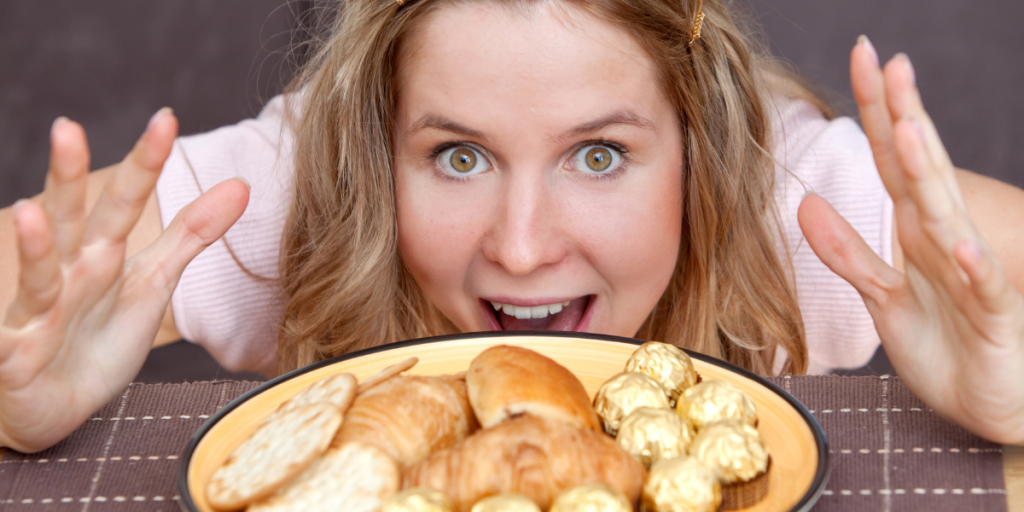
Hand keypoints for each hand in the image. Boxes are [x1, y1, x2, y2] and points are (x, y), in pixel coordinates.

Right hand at [0, 110, 248, 451]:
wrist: (55, 403)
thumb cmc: (98, 336)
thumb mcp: (153, 281)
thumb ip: (190, 234)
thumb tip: (242, 185)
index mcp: (102, 255)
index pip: (125, 201)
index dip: (144, 164)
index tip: (165, 119)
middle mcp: (68, 274)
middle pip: (72, 221)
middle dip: (67, 177)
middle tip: (67, 127)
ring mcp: (40, 312)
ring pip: (39, 275)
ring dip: (36, 246)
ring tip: (34, 211)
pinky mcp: (19, 354)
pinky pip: (15, 337)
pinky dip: (16, 322)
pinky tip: (16, 310)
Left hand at [799, 36, 1023, 443]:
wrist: (994, 404)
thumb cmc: (944, 342)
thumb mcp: (881, 296)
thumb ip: (846, 252)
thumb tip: (806, 201)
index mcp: (917, 230)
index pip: (894, 158)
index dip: (878, 110)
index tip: (862, 55)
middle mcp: (944, 241)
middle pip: (920, 170)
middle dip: (904, 116)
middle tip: (888, 61)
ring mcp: (970, 276)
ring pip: (948, 219)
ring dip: (931, 174)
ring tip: (913, 128)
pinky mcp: (992, 319)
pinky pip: (982, 291)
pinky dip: (974, 270)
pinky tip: (963, 248)